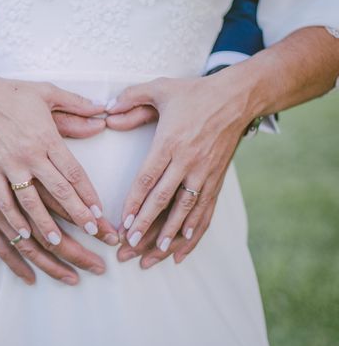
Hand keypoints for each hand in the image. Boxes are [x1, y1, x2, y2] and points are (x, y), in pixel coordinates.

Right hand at [0, 58, 118, 246]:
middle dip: (77, 214)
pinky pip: (3, 199)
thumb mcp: (47, 93)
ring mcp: (7, 164)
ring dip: (46, 224)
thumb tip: (102, 113)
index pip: (74, 171)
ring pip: (31, 201)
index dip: (88, 194)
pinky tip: (24, 233)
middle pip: (58, 190)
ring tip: (59, 242)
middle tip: (93, 232)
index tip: (100, 211)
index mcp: (47, 137)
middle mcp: (29, 154)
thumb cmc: (11, 93)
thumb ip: (76, 106)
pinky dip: (14, 218)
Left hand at [106, 75, 248, 263]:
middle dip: (144, 227)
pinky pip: (205, 211)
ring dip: (168, 237)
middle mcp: (188, 161)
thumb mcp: (160, 88)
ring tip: (151, 257)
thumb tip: (107, 111)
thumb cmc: (195, 93)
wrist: (238, 98)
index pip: (149, 179)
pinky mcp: (216, 180)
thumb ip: (131, 98)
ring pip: (185, 212)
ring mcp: (204, 173)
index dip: (135, 203)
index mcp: (170, 142)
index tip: (123, 224)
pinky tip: (181, 250)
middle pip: (163, 201)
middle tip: (128, 248)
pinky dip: (194, 233)